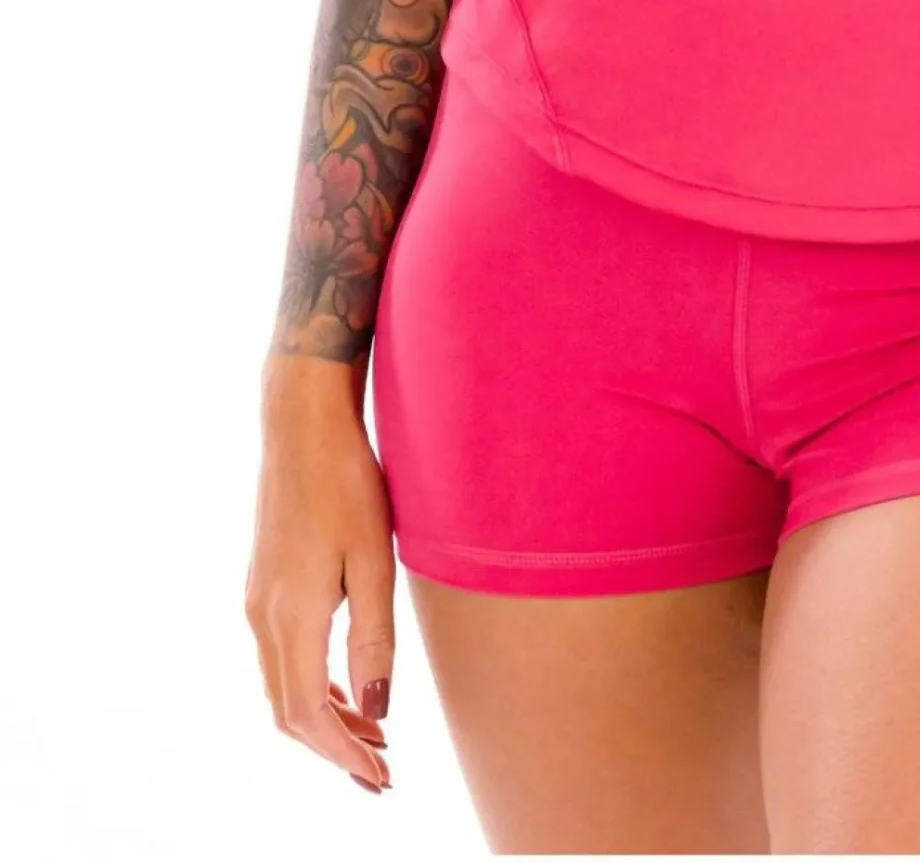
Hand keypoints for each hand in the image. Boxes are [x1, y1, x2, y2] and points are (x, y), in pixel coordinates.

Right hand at [247, 355, 396, 792]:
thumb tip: (378, 711)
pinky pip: (281, 657)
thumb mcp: (374, 559)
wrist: (300, 422)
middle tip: (382, 770)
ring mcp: (257, 599)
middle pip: (290, 711)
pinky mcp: (263, 583)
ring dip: (324, 718)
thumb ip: (374, 637)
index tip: (379, 779)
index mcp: (291, 616)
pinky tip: (345, 686)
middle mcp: (263, 616)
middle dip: (334, 747)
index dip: (342, 754)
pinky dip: (311, 685)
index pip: (309, 714)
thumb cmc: (346, 482)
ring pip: (283, 685)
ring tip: (372, 735)